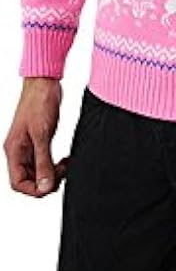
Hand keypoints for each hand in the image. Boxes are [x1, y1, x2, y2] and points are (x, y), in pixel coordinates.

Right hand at [3, 77, 68, 197]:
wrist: (44, 81)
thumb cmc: (38, 101)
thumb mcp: (41, 134)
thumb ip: (43, 161)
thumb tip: (44, 187)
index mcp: (14, 150)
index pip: (18, 183)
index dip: (34, 189)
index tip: (50, 185)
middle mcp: (19, 151)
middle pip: (28, 180)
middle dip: (46, 181)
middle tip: (62, 172)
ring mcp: (28, 146)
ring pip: (38, 171)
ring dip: (52, 173)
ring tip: (65, 165)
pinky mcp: (38, 140)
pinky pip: (44, 160)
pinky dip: (54, 164)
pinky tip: (65, 160)